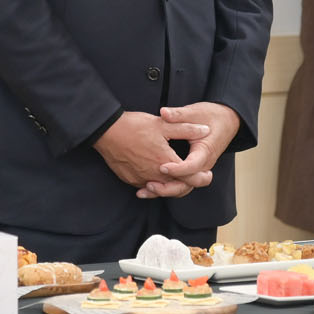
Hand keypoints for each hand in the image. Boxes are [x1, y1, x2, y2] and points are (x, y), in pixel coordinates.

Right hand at [93, 111, 209, 195]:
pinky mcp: (131, 180)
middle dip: (188, 182)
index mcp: (165, 162)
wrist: (106, 132)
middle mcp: (154, 175)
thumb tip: (205, 130)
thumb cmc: (134, 126)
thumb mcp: (163, 124)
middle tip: (198, 176)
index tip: (207, 174)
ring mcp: (141, 179)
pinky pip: (147, 186)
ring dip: (172, 185)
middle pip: (177, 187)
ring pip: (162, 189)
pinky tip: (158, 176)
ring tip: (180, 177)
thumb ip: (186, 128)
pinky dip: (156, 184)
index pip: (190, 177)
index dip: (201, 177)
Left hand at [145, 102, 240, 196]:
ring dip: (166, 190)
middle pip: (188, 184)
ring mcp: (199, 169)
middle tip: (149, 184)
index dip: (177, 169)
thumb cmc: (211, 116)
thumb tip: (163, 112)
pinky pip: (181, 183)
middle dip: (169, 187)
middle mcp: (203, 165)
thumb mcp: (195, 112)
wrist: (226, 121)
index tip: (161, 167)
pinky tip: (148, 186)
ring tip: (146, 188)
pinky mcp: (193, 170)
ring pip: (184, 187)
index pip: (192, 166)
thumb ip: (178, 114)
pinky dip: (167, 187)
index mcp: (205, 151)